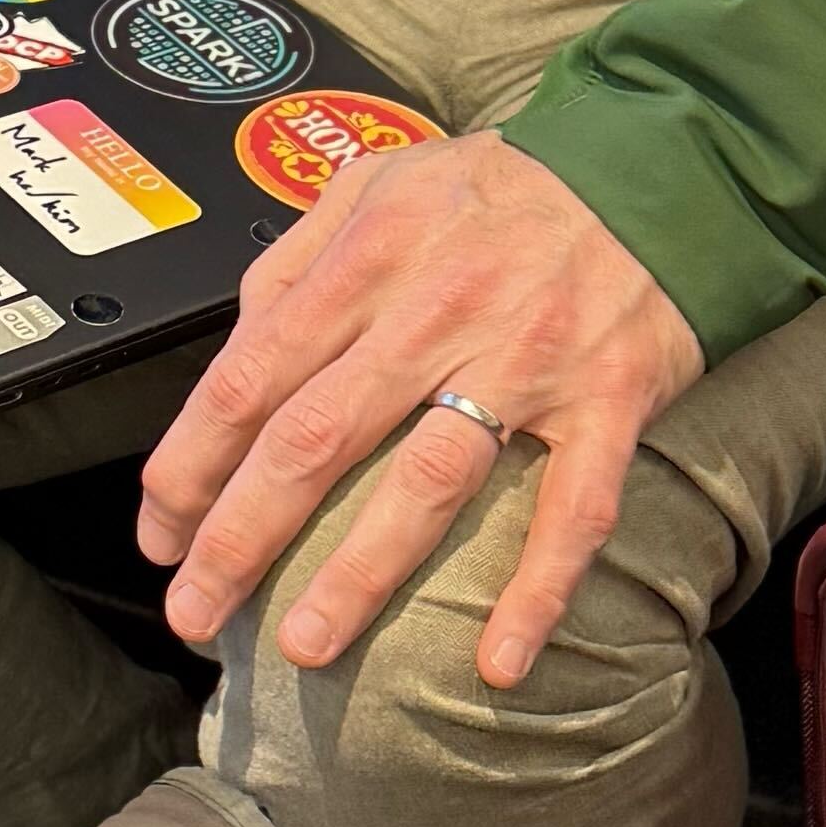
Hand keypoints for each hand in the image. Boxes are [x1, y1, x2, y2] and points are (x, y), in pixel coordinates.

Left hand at [135, 131, 702, 689]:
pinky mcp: (609, 404)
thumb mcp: (384, 181)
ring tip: (305, 645)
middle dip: (240, 536)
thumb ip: (302, 256)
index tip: (160, 533)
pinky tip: (497, 662)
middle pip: (315, 436)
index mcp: (373, 255)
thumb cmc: (510, 187)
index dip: (193, 463)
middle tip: (196, 612)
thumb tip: (239, 344)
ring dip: (359, 573)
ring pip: (427, 481)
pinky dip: (537, 591)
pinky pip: (572, 511)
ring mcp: (528, 362)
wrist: (665, 164)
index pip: (252, 374)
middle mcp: (440, 310)